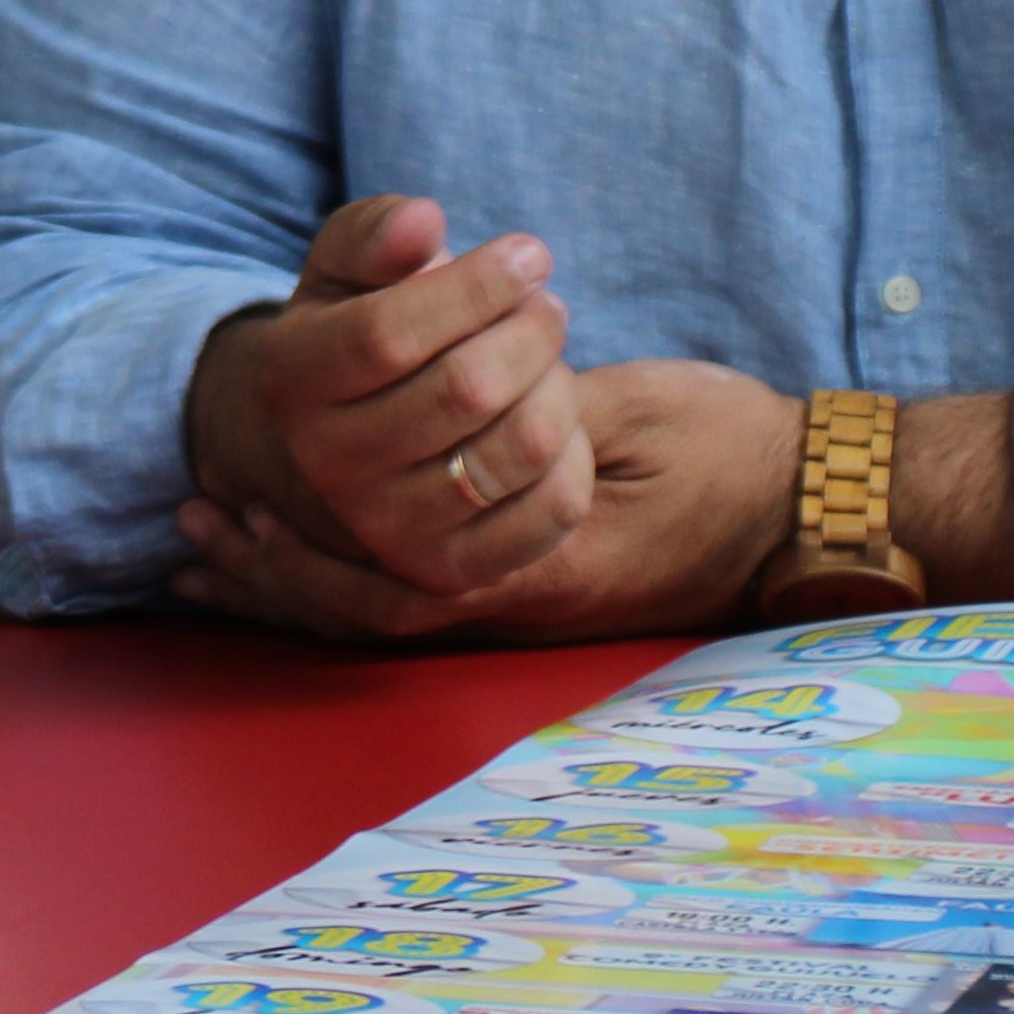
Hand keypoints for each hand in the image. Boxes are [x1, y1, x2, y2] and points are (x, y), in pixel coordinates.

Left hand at [176, 356, 804, 644]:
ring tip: (213, 552)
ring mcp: (533, 600)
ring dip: (298, 583)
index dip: (299, 555)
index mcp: (541, 566)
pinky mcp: (542, 585)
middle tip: (189, 540)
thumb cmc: (734, 448)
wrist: (824, 506)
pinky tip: (302, 547)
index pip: (389, 583)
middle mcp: (526, 601)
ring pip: (388, 613)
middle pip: (368, 613)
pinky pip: (425, 597)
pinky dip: (352, 576)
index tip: (228, 507)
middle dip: (272, 579)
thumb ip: (527, 415)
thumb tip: (436, 399)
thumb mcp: (625, 412)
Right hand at [181, 195, 591, 597]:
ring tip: (549, 359)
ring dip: (558, 386)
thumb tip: (424, 222)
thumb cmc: (358, 331)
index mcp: (293, 381)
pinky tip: (556, 420)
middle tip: (547, 307)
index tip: (529, 254)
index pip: (391, 334)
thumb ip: (374, 232)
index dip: (475, 287)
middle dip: (530, 331)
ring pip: (520, 447)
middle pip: (467, 388)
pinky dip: (575, 457)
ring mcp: (387, 529)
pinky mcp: (449, 573)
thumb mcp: (344, 269)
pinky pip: (551, 512)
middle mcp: (327, 465)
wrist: (336, 444)